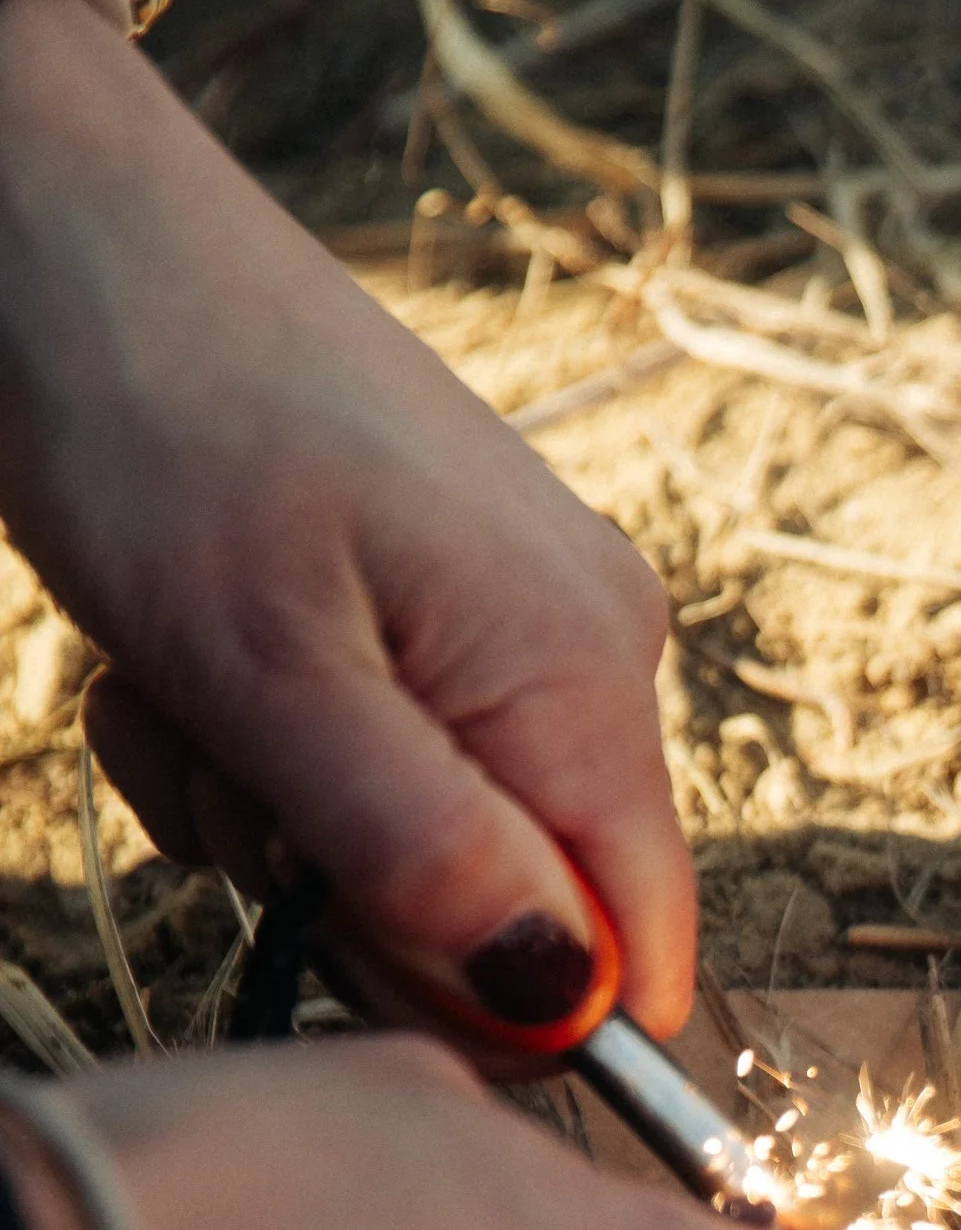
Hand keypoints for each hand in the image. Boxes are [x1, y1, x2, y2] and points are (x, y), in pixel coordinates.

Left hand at [0, 0, 691, 1036]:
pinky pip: (378, 769)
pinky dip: (261, 748)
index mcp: (583, 671)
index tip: (334, 912)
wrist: (57, 222)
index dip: (492, 1000)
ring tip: (190, 681)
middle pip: (515, 917)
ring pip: (423, 852)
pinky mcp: (440, 608)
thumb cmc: (153, 411)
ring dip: (271, 811)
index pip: (633, 954)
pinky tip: (194, 654)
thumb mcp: (263, 671)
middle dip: (345, 886)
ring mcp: (516, 628)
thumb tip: (559, 1006)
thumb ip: (418, 856)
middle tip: (229, 756)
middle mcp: (590, 655)